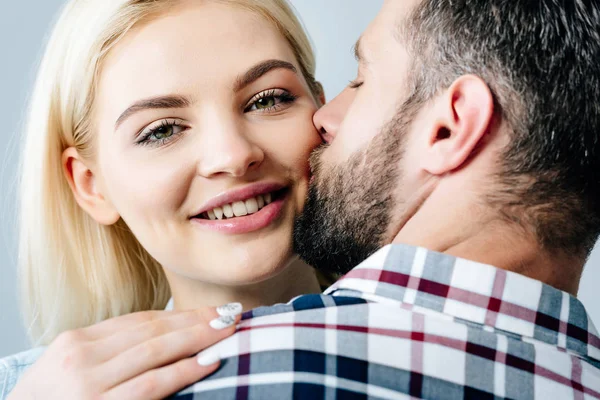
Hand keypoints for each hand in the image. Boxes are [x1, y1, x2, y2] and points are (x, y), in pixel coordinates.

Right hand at [7, 303, 241, 399]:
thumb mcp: (69, 369)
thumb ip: (108, 352)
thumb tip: (161, 339)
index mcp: (77, 341)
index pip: (140, 320)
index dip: (180, 313)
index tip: (210, 310)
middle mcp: (83, 356)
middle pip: (152, 330)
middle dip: (196, 320)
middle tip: (231, 313)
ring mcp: (90, 382)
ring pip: (156, 350)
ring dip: (198, 338)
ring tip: (228, 331)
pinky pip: (152, 384)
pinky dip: (184, 370)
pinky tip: (209, 361)